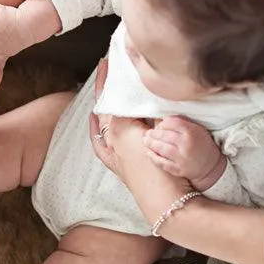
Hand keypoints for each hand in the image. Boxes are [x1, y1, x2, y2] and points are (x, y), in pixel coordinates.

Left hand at [88, 61, 192, 221]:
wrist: (168, 206)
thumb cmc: (167, 170)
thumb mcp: (164, 134)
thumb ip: (156, 111)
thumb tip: (152, 91)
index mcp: (121, 128)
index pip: (114, 95)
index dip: (113, 76)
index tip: (111, 57)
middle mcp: (112, 140)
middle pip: (105, 106)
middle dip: (106, 86)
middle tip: (108, 65)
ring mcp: (114, 155)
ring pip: (101, 123)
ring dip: (102, 105)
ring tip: (104, 89)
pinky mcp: (118, 167)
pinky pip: (100, 144)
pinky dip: (95, 129)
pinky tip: (95, 122)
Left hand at [143, 116, 226, 191]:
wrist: (211, 166)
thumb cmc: (202, 145)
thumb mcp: (197, 130)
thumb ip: (182, 123)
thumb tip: (164, 118)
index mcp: (192, 132)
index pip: (172, 123)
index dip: (163, 123)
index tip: (159, 125)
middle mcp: (186, 144)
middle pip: (165, 135)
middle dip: (154, 133)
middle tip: (148, 133)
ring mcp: (182, 158)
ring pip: (162, 149)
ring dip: (151, 144)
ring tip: (145, 140)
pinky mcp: (179, 169)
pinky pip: (163, 163)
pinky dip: (154, 157)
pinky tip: (148, 153)